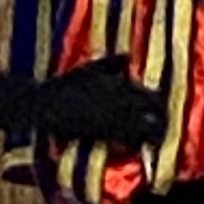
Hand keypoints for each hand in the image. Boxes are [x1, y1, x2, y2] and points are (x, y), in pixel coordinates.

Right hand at [0, 56, 167, 147]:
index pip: (151, 95)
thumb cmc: (62, 86)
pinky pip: (126, 137)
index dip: (159, 107)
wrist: (41, 103)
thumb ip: (109, 62)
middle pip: (153, 110)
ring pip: (144, 124)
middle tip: (162, 134)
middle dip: (160, 122)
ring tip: (153, 144)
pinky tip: (133, 148)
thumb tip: (127, 55)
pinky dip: (133, 143)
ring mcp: (111, 112)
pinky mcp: (101, 128)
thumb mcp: (87, 69)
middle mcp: (119, 95)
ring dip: (150, 134)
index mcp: (118, 82)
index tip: (162, 116)